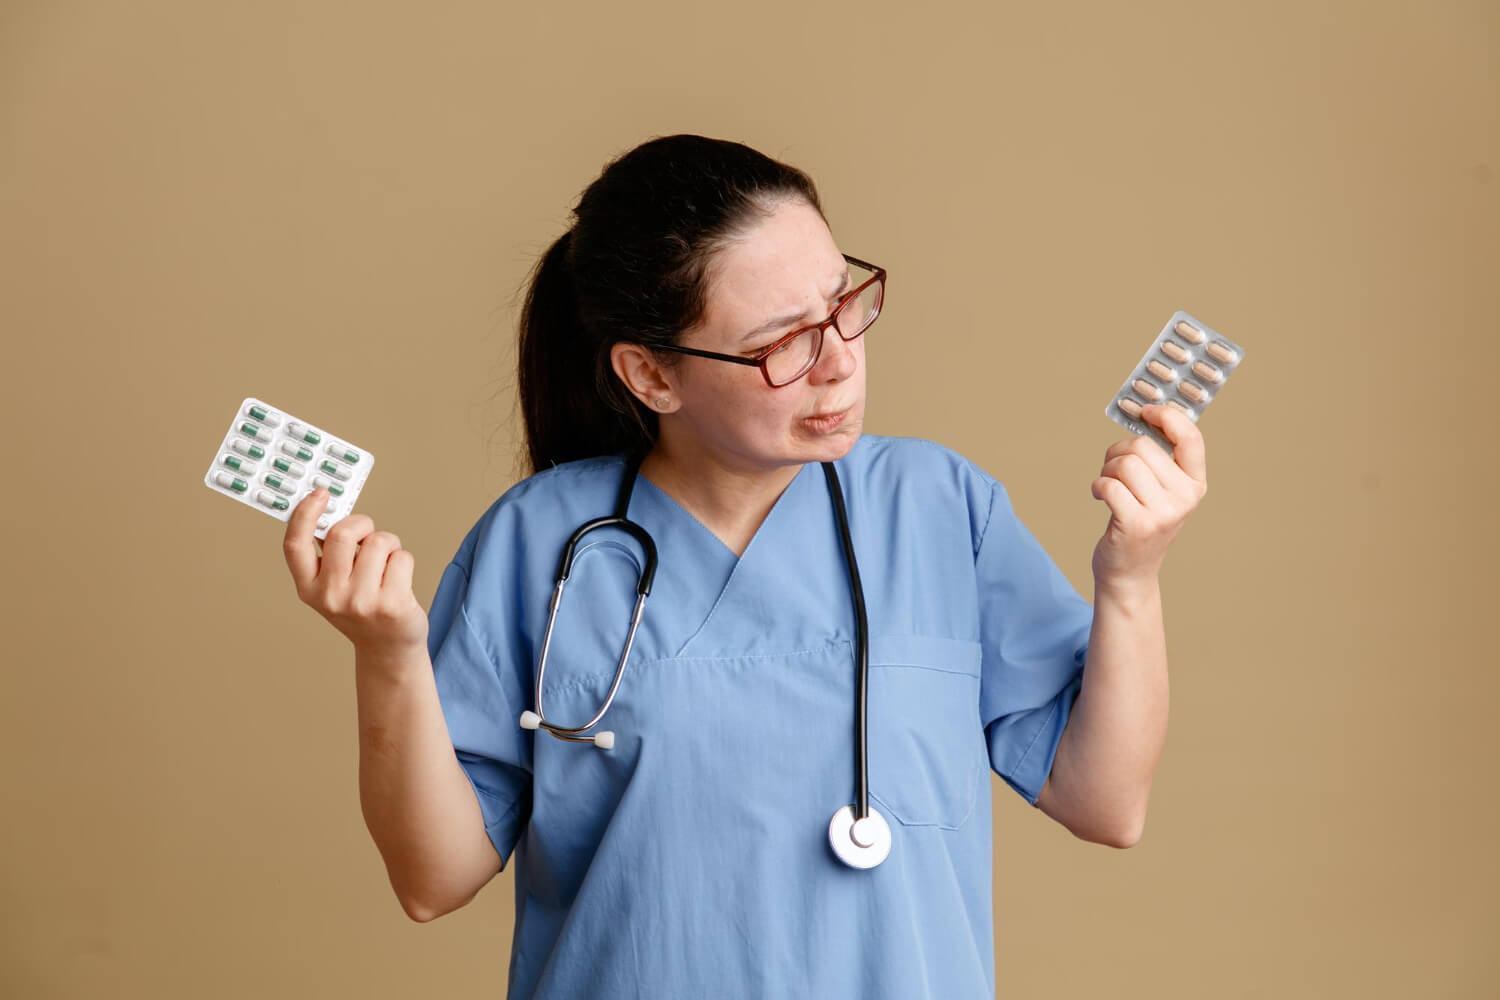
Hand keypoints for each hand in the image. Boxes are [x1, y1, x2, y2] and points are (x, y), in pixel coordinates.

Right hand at [283, 488, 428, 652]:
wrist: (387, 648)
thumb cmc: (361, 607)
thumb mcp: (333, 586)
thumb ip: (328, 554)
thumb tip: (332, 510)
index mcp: (308, 588)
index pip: (294, 545)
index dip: (304, 514)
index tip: (320, 493)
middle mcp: (330, 596)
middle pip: (342, 534)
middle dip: (362, 524)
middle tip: (368, 533)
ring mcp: (361, 602)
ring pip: (379, 542)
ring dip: (388, 545)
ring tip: (386, 565)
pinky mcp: (391, 605)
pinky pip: (402, 557)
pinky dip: (404, 560)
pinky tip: (399, 580)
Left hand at [1090, 403, 1207, 588]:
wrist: (1130, 572)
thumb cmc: (1141, 522)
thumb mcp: (1162, 492)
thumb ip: (1160, 460)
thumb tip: (1145, 415)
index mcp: (1195, 484)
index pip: (1191, 437)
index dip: (1167, 416)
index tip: (1145, 410)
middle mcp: (1185, 498)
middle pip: (1143, 447)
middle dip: (1118, 451)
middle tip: (1111, 468)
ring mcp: (1163, 513)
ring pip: (1125, 464)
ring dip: (1106, 469)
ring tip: (1107, 483)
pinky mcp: (1137, 524)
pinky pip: (1108, 485)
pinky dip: (1097, 486)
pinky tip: (1099, 496)